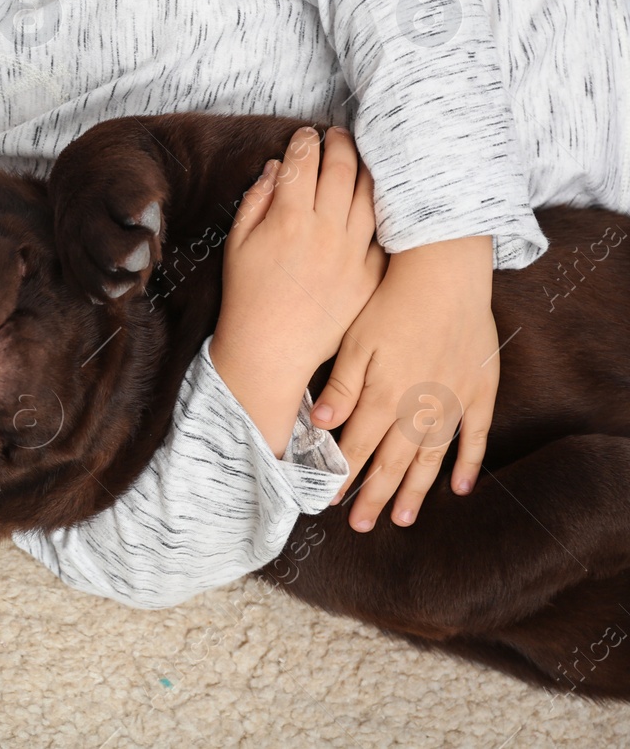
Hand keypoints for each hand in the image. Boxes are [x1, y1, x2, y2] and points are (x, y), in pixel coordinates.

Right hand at [211, 126, 386, 454]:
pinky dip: (377, 209)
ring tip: (359, 159)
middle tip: (337, 136)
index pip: (301, 163)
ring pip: (369, 195)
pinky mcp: (370, 274)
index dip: (304, 142)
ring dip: (365, 169)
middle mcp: (325, 230)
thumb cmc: (247, 297)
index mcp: (288, 219)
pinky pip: (381, 231)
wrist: (271, 350)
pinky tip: (373, 200)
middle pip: (341, 169)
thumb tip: (274, 169)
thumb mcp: (237, 244)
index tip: (305, 135)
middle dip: (339, 144)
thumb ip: (255, 201)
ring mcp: (353, 252)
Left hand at [313, 235, 496, 532]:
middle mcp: (418, 406)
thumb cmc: (392, 301)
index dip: (342, 476)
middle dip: (373, 496)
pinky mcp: (480, 389)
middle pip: (391, 461)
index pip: (356, 447)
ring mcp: (453, 401)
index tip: (327, 500)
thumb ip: (341, 386)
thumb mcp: (356, 340)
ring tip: (402, 518)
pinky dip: (468, 463)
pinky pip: (475, 436)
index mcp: (383, 395)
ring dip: (414, 489)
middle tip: (360, 526)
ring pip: (430, 458)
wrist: (445, 273)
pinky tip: (460, 488)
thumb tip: (321, 425)